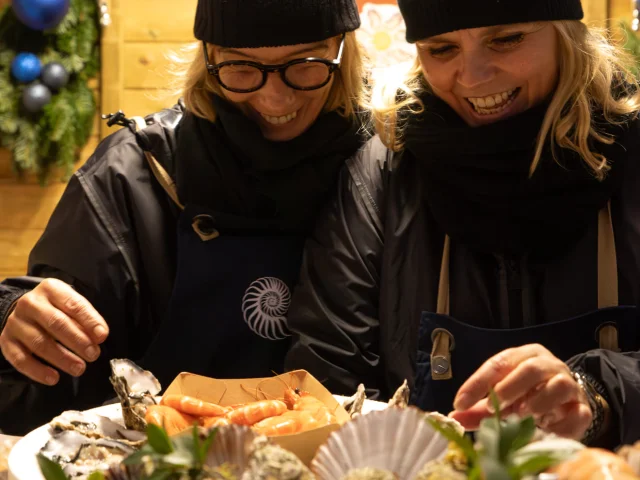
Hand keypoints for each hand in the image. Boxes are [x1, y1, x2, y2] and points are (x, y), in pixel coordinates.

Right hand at [0, 278, 108, 385]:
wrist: (24, 311)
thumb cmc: (56, 308)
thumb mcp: (71, 305)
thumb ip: (85, 318)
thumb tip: (99, 336)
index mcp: (51, 289)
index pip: (73, 304)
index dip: (89, 321)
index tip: (102, 337)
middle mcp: (30, 303)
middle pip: (56, 323)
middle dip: (77, 340)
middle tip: (93, 355)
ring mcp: (16, 322)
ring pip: (39, 342)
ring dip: (62, 358)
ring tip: (79, 369)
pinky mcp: (6, 341)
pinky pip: (20, 359)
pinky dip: (38, 371)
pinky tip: (54, 378)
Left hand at [449, 344, 591, 439]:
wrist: (567, 402)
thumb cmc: (528, 395)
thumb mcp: (501, 398)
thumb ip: (477, 409)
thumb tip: (453, 417)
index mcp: (524, 356)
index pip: (498, 364)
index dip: (476, 384)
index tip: (459, 403)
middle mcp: (549, 365)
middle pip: (531, 369)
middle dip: (509, 388)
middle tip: (491, 407)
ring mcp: (569, 385)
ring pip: (559, 386)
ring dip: (538, 402)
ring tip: (522, 415)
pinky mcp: (583, 408)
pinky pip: (577, 414)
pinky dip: (560, 425)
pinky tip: (546, 431)